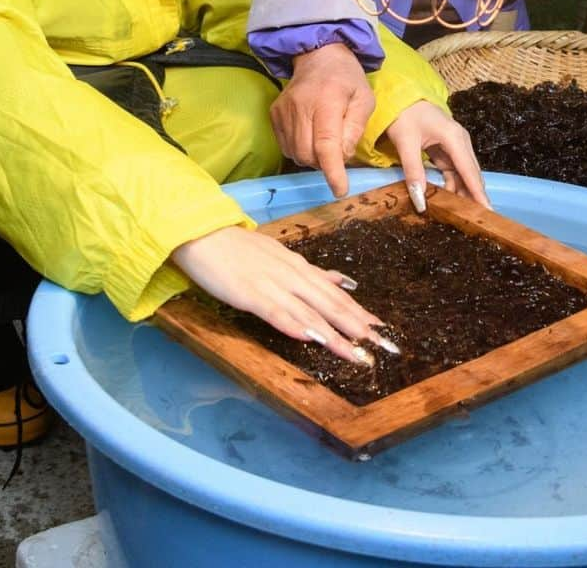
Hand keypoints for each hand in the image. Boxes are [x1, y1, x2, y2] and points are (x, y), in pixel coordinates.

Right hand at [171, 226, 396, 364]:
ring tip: (356, 352)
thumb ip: (312, 273)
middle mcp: (292, 275)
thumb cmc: (240, 249)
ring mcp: (272, 284)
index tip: (381, 330)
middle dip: (358, 327)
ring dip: (334, 333)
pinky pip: (276, 311)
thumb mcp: (281, 256)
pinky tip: (310, 337)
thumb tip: (344, 281)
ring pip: (309, 311)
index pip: (336, 294)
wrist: (204, 234)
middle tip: (382, 346)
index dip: (359, 313)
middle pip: (330, 304)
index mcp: (300, 268)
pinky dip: (295, 324)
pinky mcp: (250, 293)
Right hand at [271, 43, 373, 198]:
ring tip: (325, 142)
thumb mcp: (365, 100)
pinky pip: (286, 146)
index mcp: (327, 101)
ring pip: (295, 153)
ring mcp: (283, 110)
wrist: (318, 55)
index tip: (340, 190)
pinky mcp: (274, 114)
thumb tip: (343, 157)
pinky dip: (300, 150)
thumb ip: (356, 129)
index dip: (332, 171)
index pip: (326, 144)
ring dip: (313, 158)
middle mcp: (300, 106)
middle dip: (325, 164)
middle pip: (308, 154)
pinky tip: (311, 136)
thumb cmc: (347, 79)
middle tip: (338, 153)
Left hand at [384, 100, 489, 210]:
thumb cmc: (403, 115)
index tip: (487, 212)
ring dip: (462, 192)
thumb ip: (413, 172)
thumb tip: (420, 201)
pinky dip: (453, 185)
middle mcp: (460, 141)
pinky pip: (454, 171)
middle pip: (471, 174)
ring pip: (464, 174)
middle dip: (474, 197)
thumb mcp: (405, 143)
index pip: (469, 171)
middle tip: (477, 221)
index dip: (478, 193)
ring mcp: (456, 145)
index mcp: (454, 138)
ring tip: (462, 215)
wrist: (399, 96)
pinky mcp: (448, 149)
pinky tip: (449, 199)